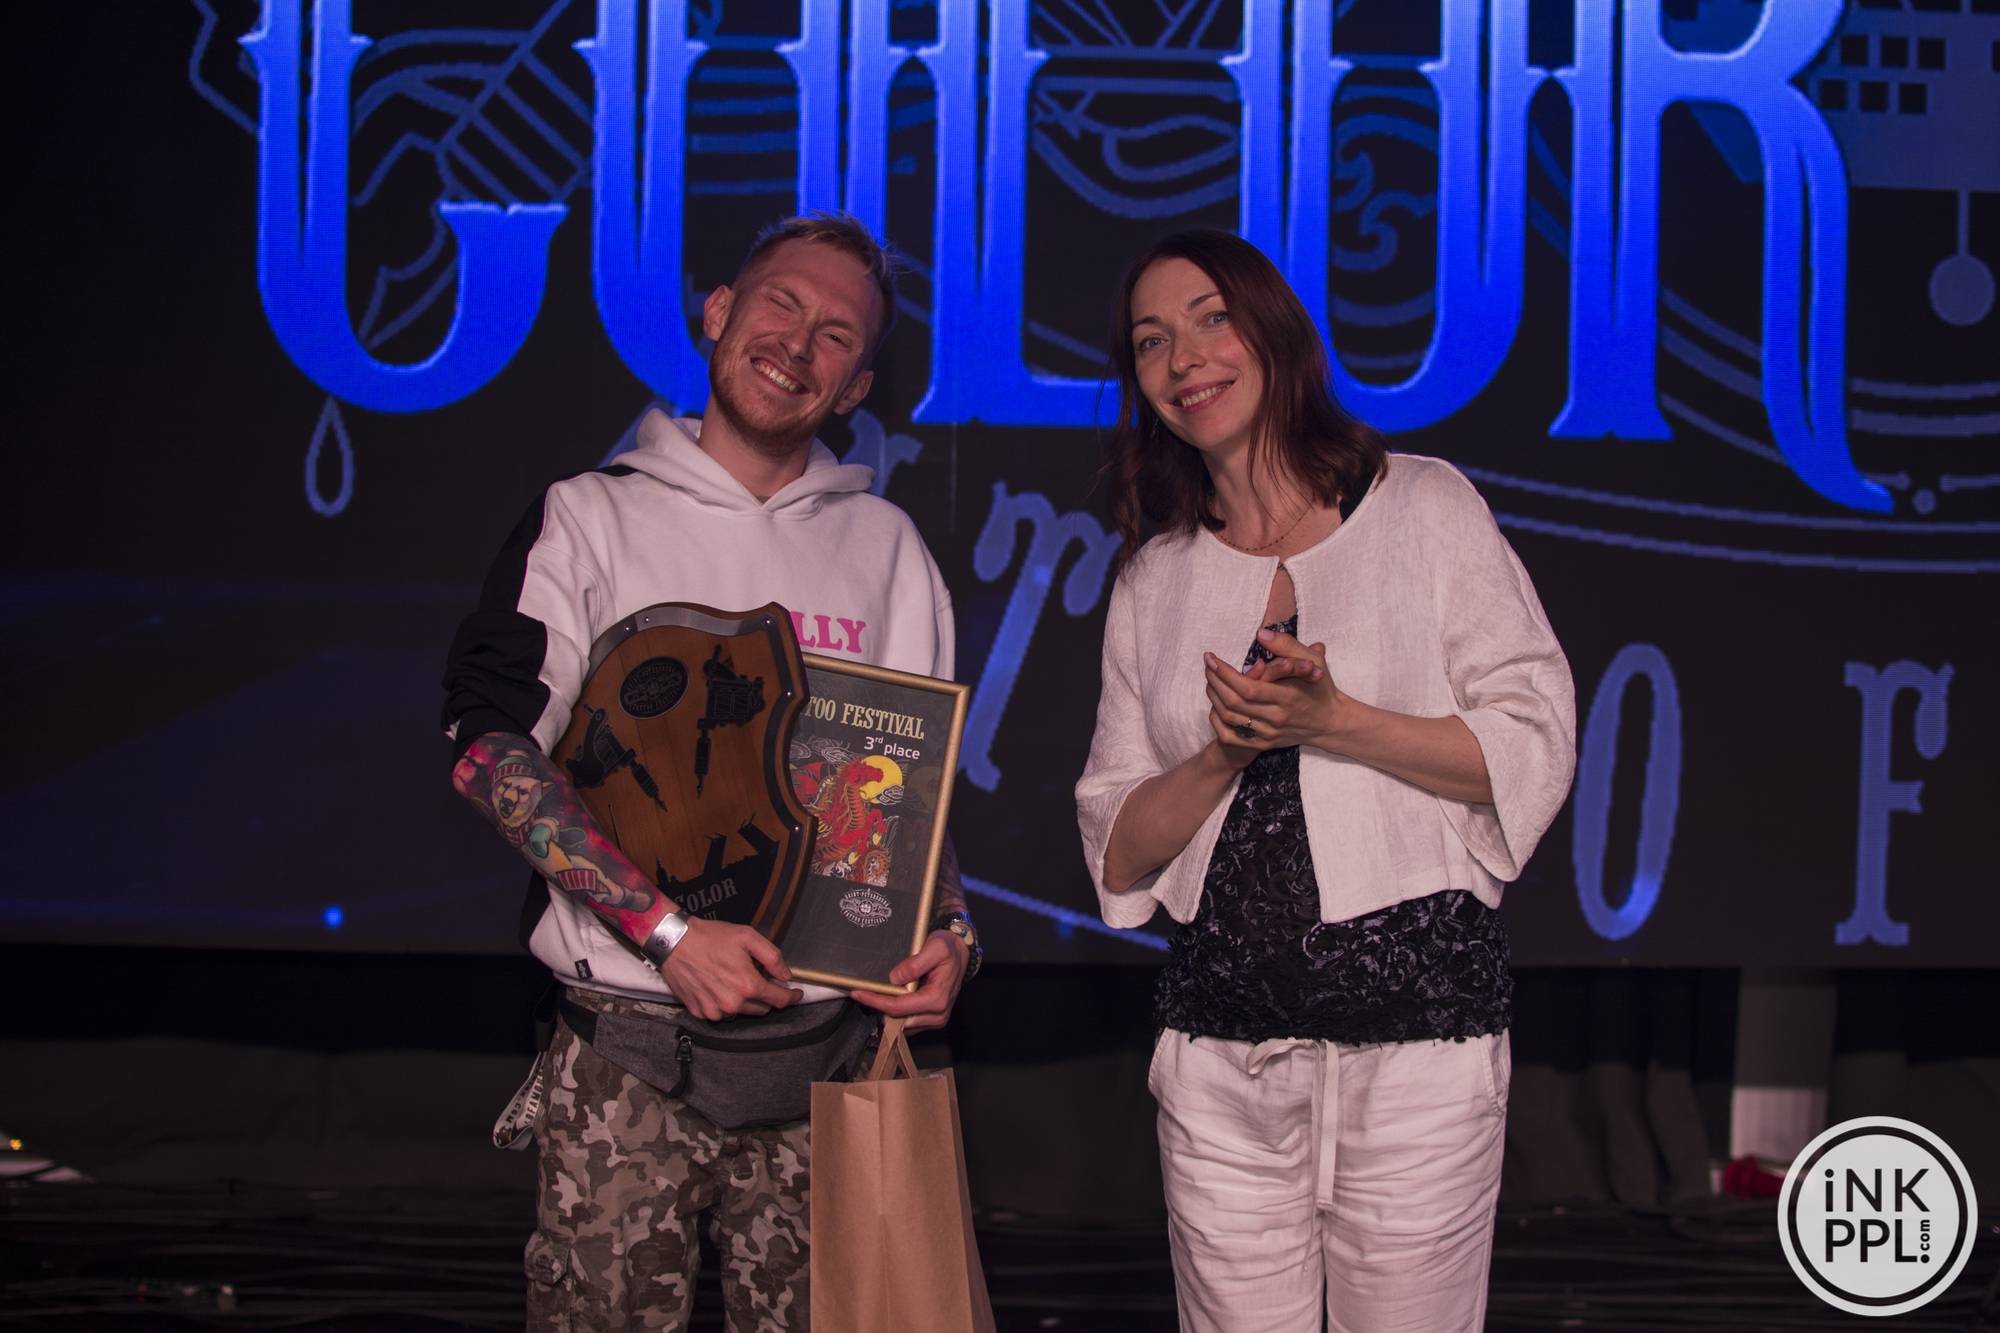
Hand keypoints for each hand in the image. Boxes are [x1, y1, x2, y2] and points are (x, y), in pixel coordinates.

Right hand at [659, 916, 802, 1020]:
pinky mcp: (700, 1012)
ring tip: (734, 980)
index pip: (779, 1000)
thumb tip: (785, 975)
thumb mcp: (748, 937)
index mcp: (748, 985)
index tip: (796, 994)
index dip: (791, 997)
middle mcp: (733, 1003)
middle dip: (766, 996)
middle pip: (762, 1009)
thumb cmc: (710, 937)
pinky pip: (721, 1014)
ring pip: (741, 1013)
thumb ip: (772, 957)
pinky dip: (724, 1004)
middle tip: (759, 979)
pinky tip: (718, 986)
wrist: (674, 942)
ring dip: (744, 1001)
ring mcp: (715, 1010)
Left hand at [848, 930, 968, 1033]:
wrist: (961, 952)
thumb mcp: (935, 947)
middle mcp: (937, 1015)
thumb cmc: (948, 948)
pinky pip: (907, 1022)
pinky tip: (887, 998)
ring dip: (885, 1011)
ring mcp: (935, 1019)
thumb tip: (894, 978)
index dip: (875, 1001)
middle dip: (878, 1007)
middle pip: (897, 1019)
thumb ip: (915, 964)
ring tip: (872, 994)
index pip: (898, 1007)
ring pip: (901, 1024)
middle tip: (861, 993)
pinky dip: (895, 1012)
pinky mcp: (931, 1019)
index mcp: (937, 999)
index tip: (857, 992)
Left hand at [1203, 629, 1344, 755]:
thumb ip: (1287, 646)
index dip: (1225, 673)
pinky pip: (1232, 736)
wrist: (1329, 723)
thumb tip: (1261, 633)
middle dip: (1215, 681)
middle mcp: (1276, 718)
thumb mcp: (1312, 661)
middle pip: (1234, 702)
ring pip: (1229, 718)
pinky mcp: (1264, 744)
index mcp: (1288, 697)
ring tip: (1211, 680)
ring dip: (1214, 698)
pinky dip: (1218, 722)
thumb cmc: (1320, 687)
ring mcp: (1268, 733)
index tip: (1212, 658)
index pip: (1248, 687)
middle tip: (1208, 665)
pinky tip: (1215, 706)